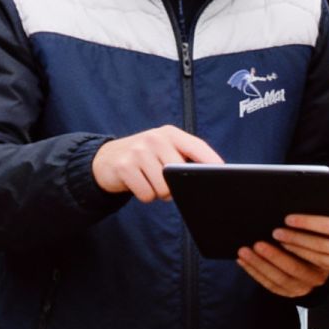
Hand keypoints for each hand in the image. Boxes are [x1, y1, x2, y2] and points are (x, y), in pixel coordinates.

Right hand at [91, 126, 221, 202]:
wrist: (106, 159)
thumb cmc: (145, 157)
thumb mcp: (164, 149)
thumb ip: (183, 158)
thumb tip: (208, 176)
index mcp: (170, 133)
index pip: (196, 147)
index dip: (211, 160)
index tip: (222, 172)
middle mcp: (155, 138)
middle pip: (179, 175)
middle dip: (174, 186)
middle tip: (163, 180)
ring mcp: (138, 151)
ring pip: (163, 189)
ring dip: (158, 192)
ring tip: (149, 180)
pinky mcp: (124, 166)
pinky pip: (146, 195)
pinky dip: (145, 195)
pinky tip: (138, 183)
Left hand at [237, 239, 328, 297]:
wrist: (316, 265)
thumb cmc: (314, 244)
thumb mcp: (318, 239)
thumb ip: (309, 233)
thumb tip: (295, 217)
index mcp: (322, 266)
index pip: (308, 257)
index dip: (292, 246)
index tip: (276, 233)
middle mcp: (312, 280)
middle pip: (289, 271)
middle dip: (271, 257)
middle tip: (256, 244)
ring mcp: (298, 289)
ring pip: (275, 280)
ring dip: (257, 265)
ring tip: (243, 252)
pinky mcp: (285, 292)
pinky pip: (267, 284)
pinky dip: (253, 272)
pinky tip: (242, 261)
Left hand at [274, 199, 328, 284]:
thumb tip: (324, 203)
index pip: (328, 226)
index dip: (306, 222)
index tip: (289, 218)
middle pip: (319, 245)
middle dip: (296, 239)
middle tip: (278, 233)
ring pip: (321, 260)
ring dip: (299, 252)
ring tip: (283, 243)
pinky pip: (328, 269)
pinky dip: (312, 262)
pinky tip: (300, 254)